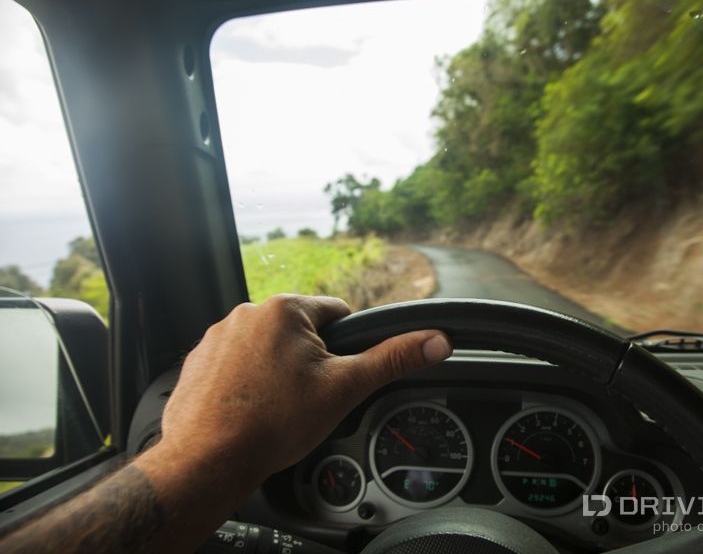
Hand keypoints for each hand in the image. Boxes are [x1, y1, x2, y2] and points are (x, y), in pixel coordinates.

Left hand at [155, 294, 451, 484]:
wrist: (209, 460)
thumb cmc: (273, 424)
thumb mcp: (345, 388)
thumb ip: (392, 360)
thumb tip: (435, 341)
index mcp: (285, 309)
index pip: (336, 313)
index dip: (346, 347)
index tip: (336, 375)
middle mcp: (246, 313)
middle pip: (300, 331)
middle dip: (309, 360)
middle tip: (306, 396)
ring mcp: (217, 336)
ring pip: (267, 347)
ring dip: (276, 368)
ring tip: (277, 406)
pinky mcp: (199, 360)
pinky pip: (236, 362)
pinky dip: (247, 380)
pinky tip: (251, 407)